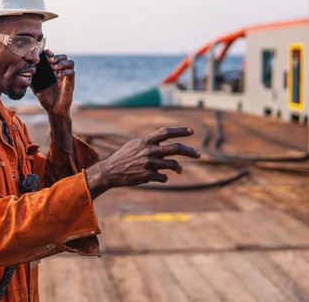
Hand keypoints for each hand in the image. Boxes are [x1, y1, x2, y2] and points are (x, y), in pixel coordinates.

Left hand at [34, 49, 74, 116]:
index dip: (51, 53)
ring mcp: (66, 77)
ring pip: (70, 62)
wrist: (53, 110)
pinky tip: (57, 76)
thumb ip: (32, 78)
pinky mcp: (71, 82)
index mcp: (53, 71)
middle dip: (57, 57)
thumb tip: (25, 69)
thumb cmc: (45, 98)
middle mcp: (61, 72)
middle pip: (64, 57)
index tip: (45, 52)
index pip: (54, 57)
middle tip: (49, 61)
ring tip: (53, 68)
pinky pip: (72, 72)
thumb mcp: (36, 87)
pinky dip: (64, 72)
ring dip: (62, 63)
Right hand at [86, 127, 200, 197]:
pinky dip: (165, 177)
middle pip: (176, 148)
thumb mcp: (135, 144)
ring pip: (173, 164)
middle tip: (198, 154)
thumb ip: (150, 141)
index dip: (180, 131)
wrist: (110, 171)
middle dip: (190, 151)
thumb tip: (164, 138)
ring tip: (179, 169)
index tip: (191, 131)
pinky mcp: (148, 175)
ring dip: (178, 167)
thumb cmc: (123, 157)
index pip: (166, 132)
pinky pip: (164, 177)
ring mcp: (149, 164)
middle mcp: (150, 151)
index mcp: (146, 141)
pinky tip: (162, 177)